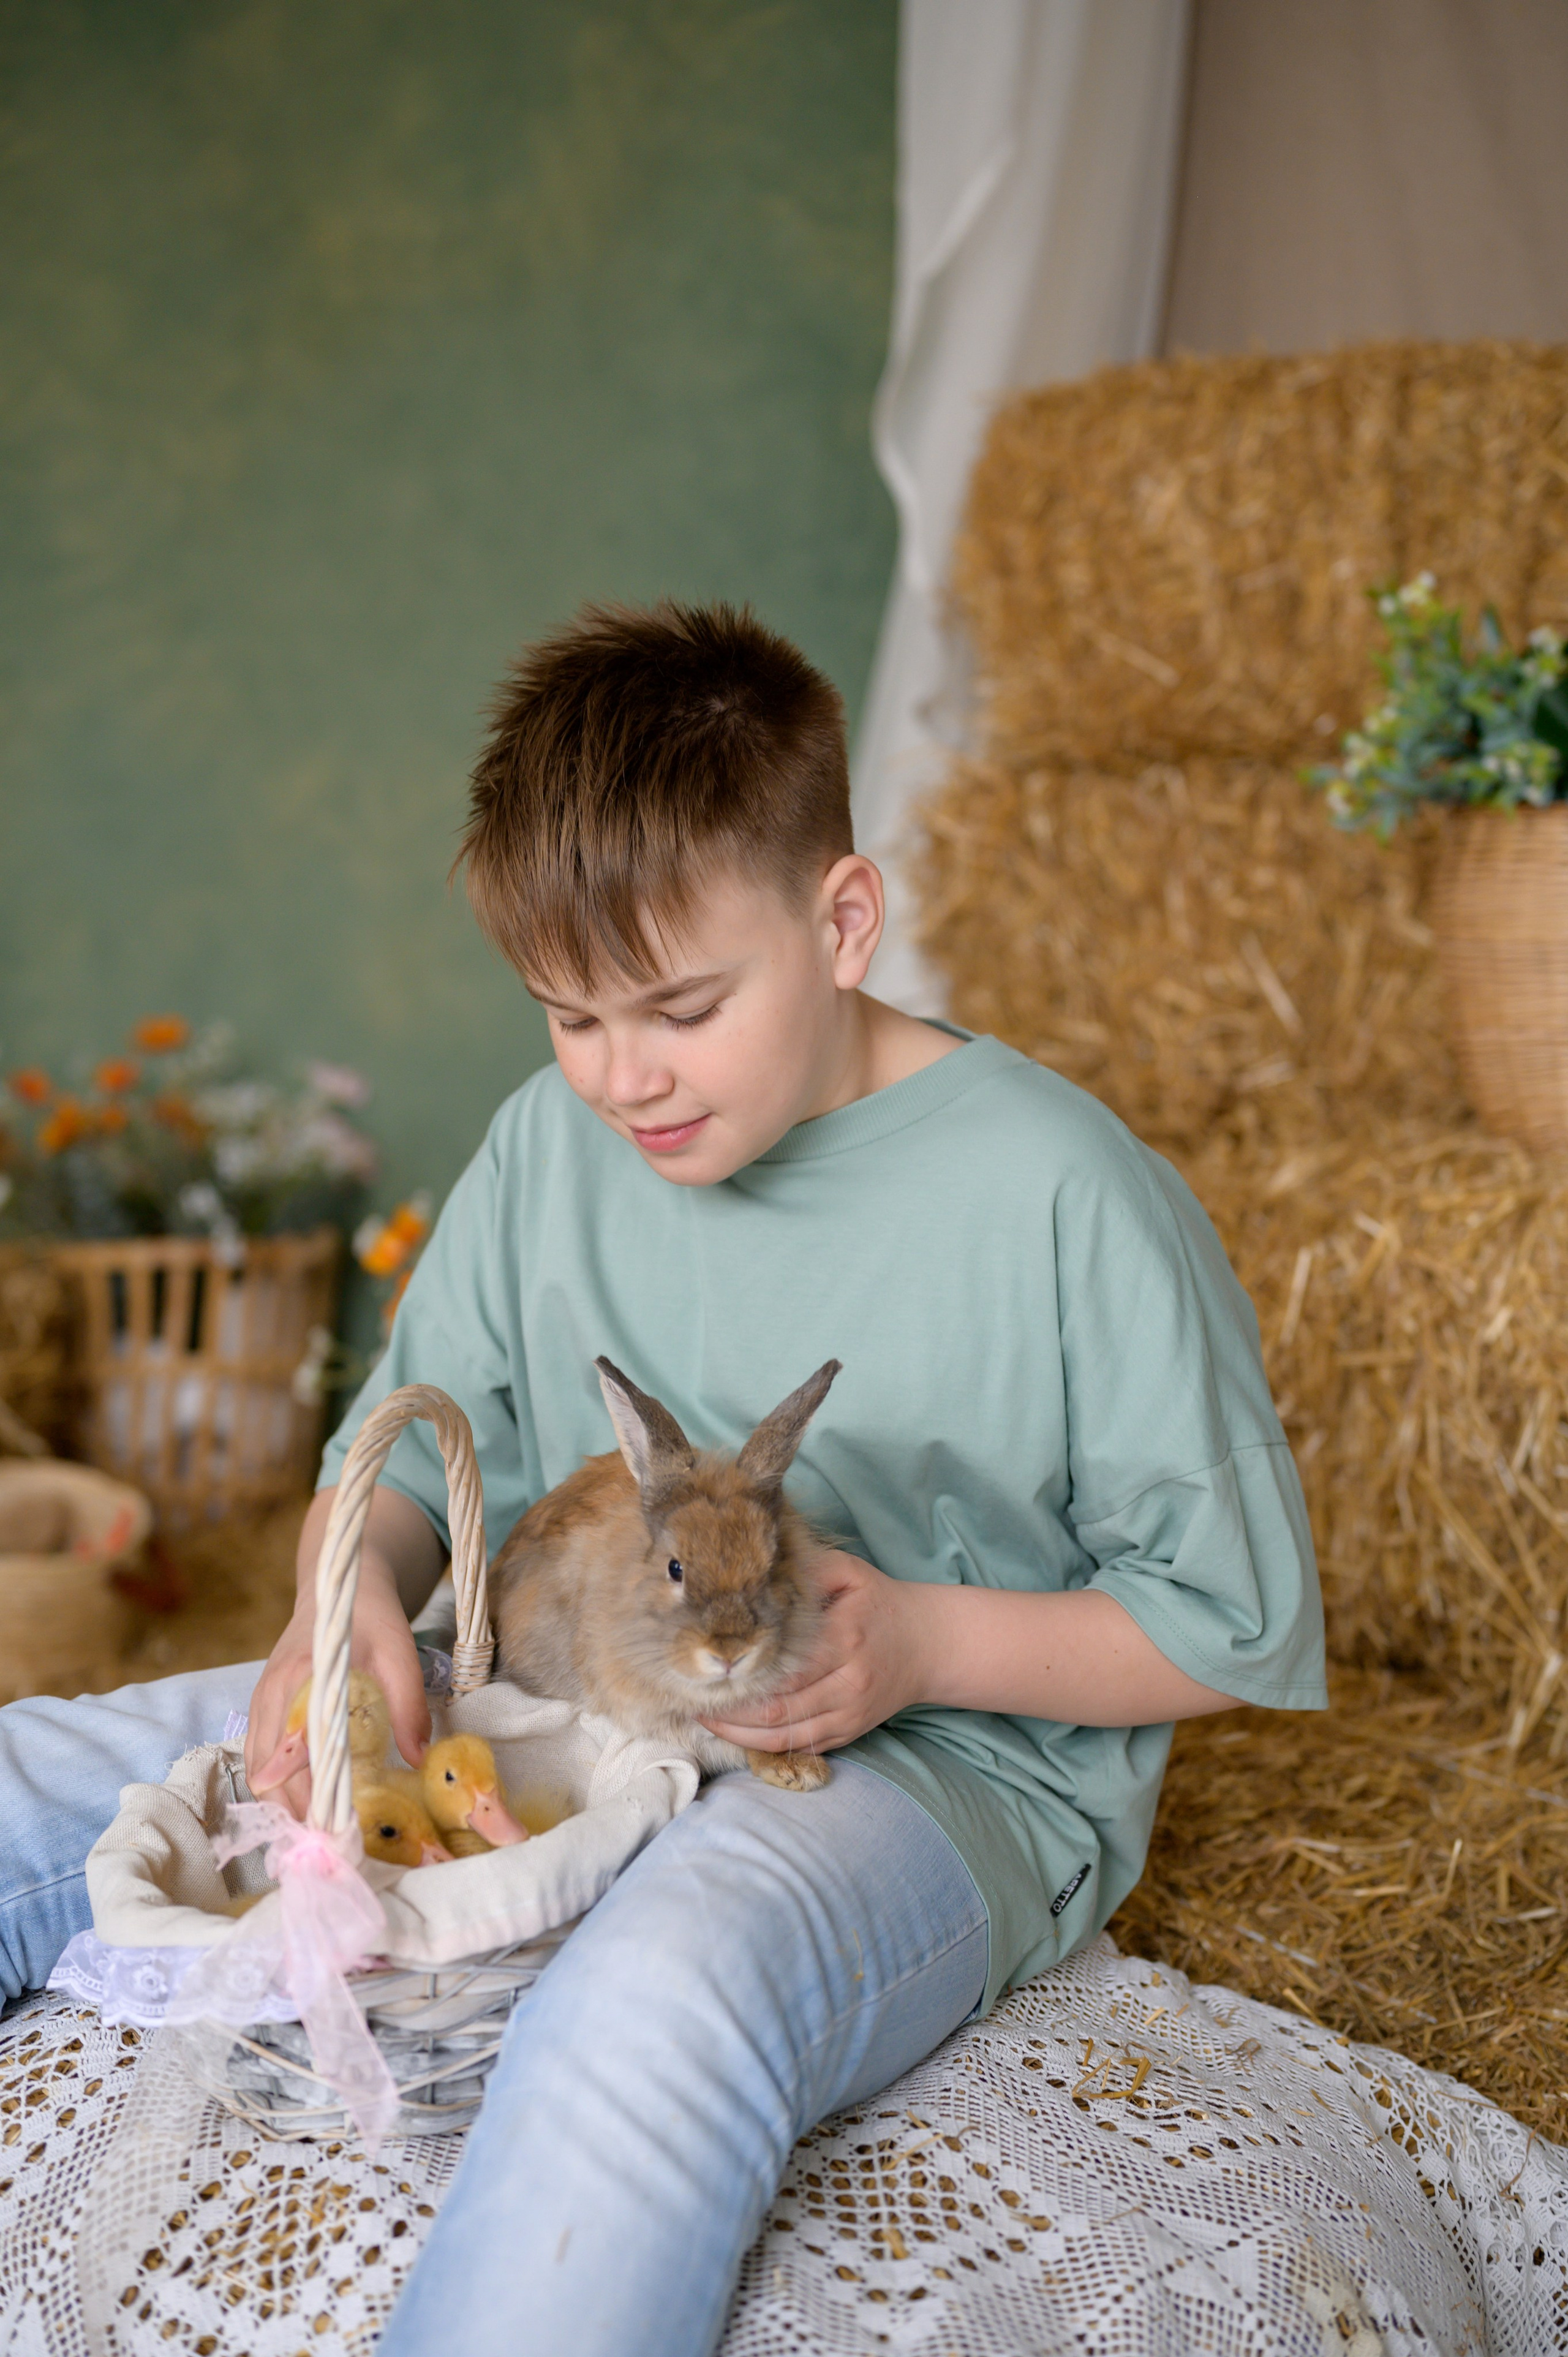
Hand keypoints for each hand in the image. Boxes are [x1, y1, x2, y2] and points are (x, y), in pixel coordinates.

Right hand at [244, 1567, 430, 1818]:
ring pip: (258, 1770)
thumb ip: (408, 1706)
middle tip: (331, 1844)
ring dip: (284, 1804)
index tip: (328, 1823)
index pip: (293, 1745)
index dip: (306, 1789)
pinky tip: (307, 1805)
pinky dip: (277, 1787)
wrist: (337, 1587)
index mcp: (302, 1676)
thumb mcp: (400, 1654)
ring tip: (321, 1834)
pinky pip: (260, 1758)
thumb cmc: (371, 1617)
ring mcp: (261, 1701)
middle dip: (295, 1810)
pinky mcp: (263, 1708)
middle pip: (267, 1770)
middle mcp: (271, 1693)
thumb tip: (419, 1760)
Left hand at [700, 1549, 934, 1757]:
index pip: (785, 1667)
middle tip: (693, 1699)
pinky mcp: (849, 1732)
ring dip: (740, 1734)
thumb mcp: (849, 1573)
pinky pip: (800, 1746)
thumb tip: (756, 1571)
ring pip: (785, 1735)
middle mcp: (849, 1683)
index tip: (708, 1669)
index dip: (742, 1675)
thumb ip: (806, 1571)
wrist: (928, 1644)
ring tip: (705, 1720)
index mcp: (846, 1638)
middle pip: (778, 1708)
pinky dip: (764, 1745)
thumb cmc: (879, 1604)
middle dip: (731, 1709)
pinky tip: (736, 1733)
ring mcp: (850, 1713)